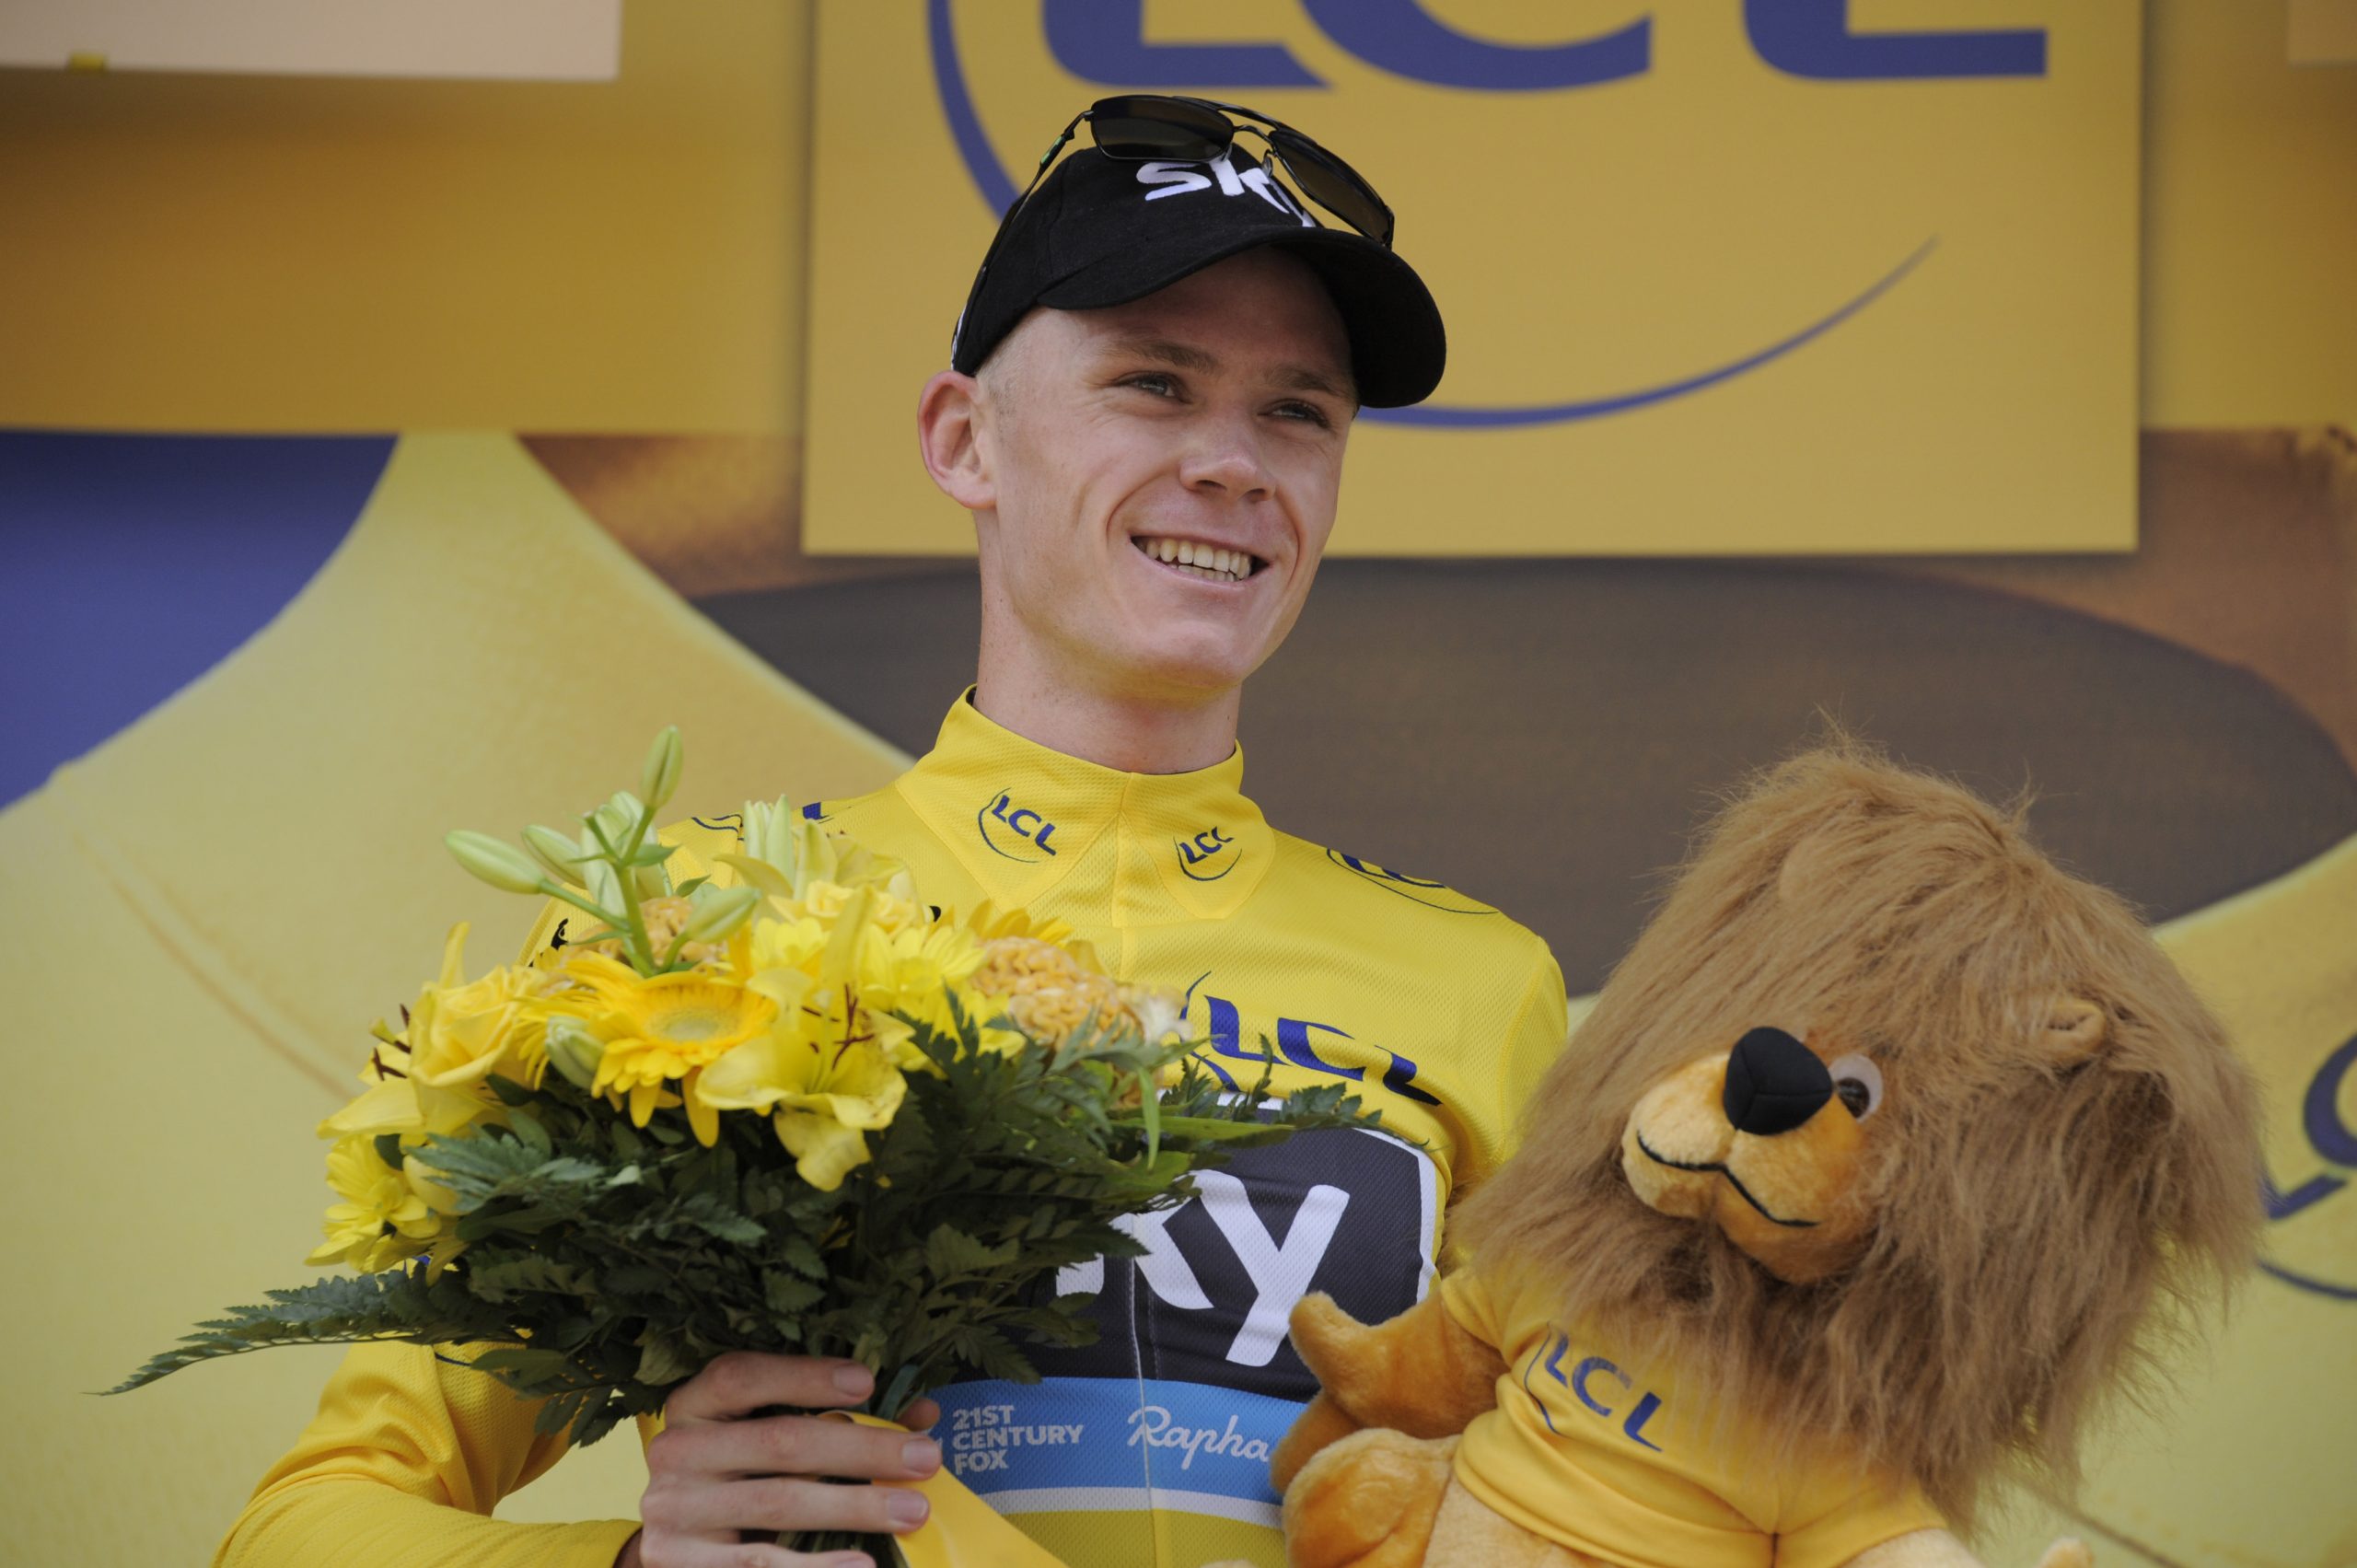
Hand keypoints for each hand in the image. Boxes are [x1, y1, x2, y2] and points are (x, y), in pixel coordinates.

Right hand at [617, 1353, 943, 1567]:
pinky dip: (816, 1566)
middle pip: (777, 1441)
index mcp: (693, 1405)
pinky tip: (861, 1563)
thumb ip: (839, 1420)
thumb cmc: (737, 1474)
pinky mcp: (681, 1563)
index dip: (804, 1376)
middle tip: (925, 1458)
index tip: (867, 1382)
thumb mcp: (766, 1436)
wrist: (672, 1546)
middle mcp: (676, 1451)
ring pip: (777, 1502)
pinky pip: (759, 1564)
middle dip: (860, 1449)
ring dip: (855, 1506)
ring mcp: (675, 1511)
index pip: (741, 1376)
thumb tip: (921, 1417)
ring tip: (913, 1510)